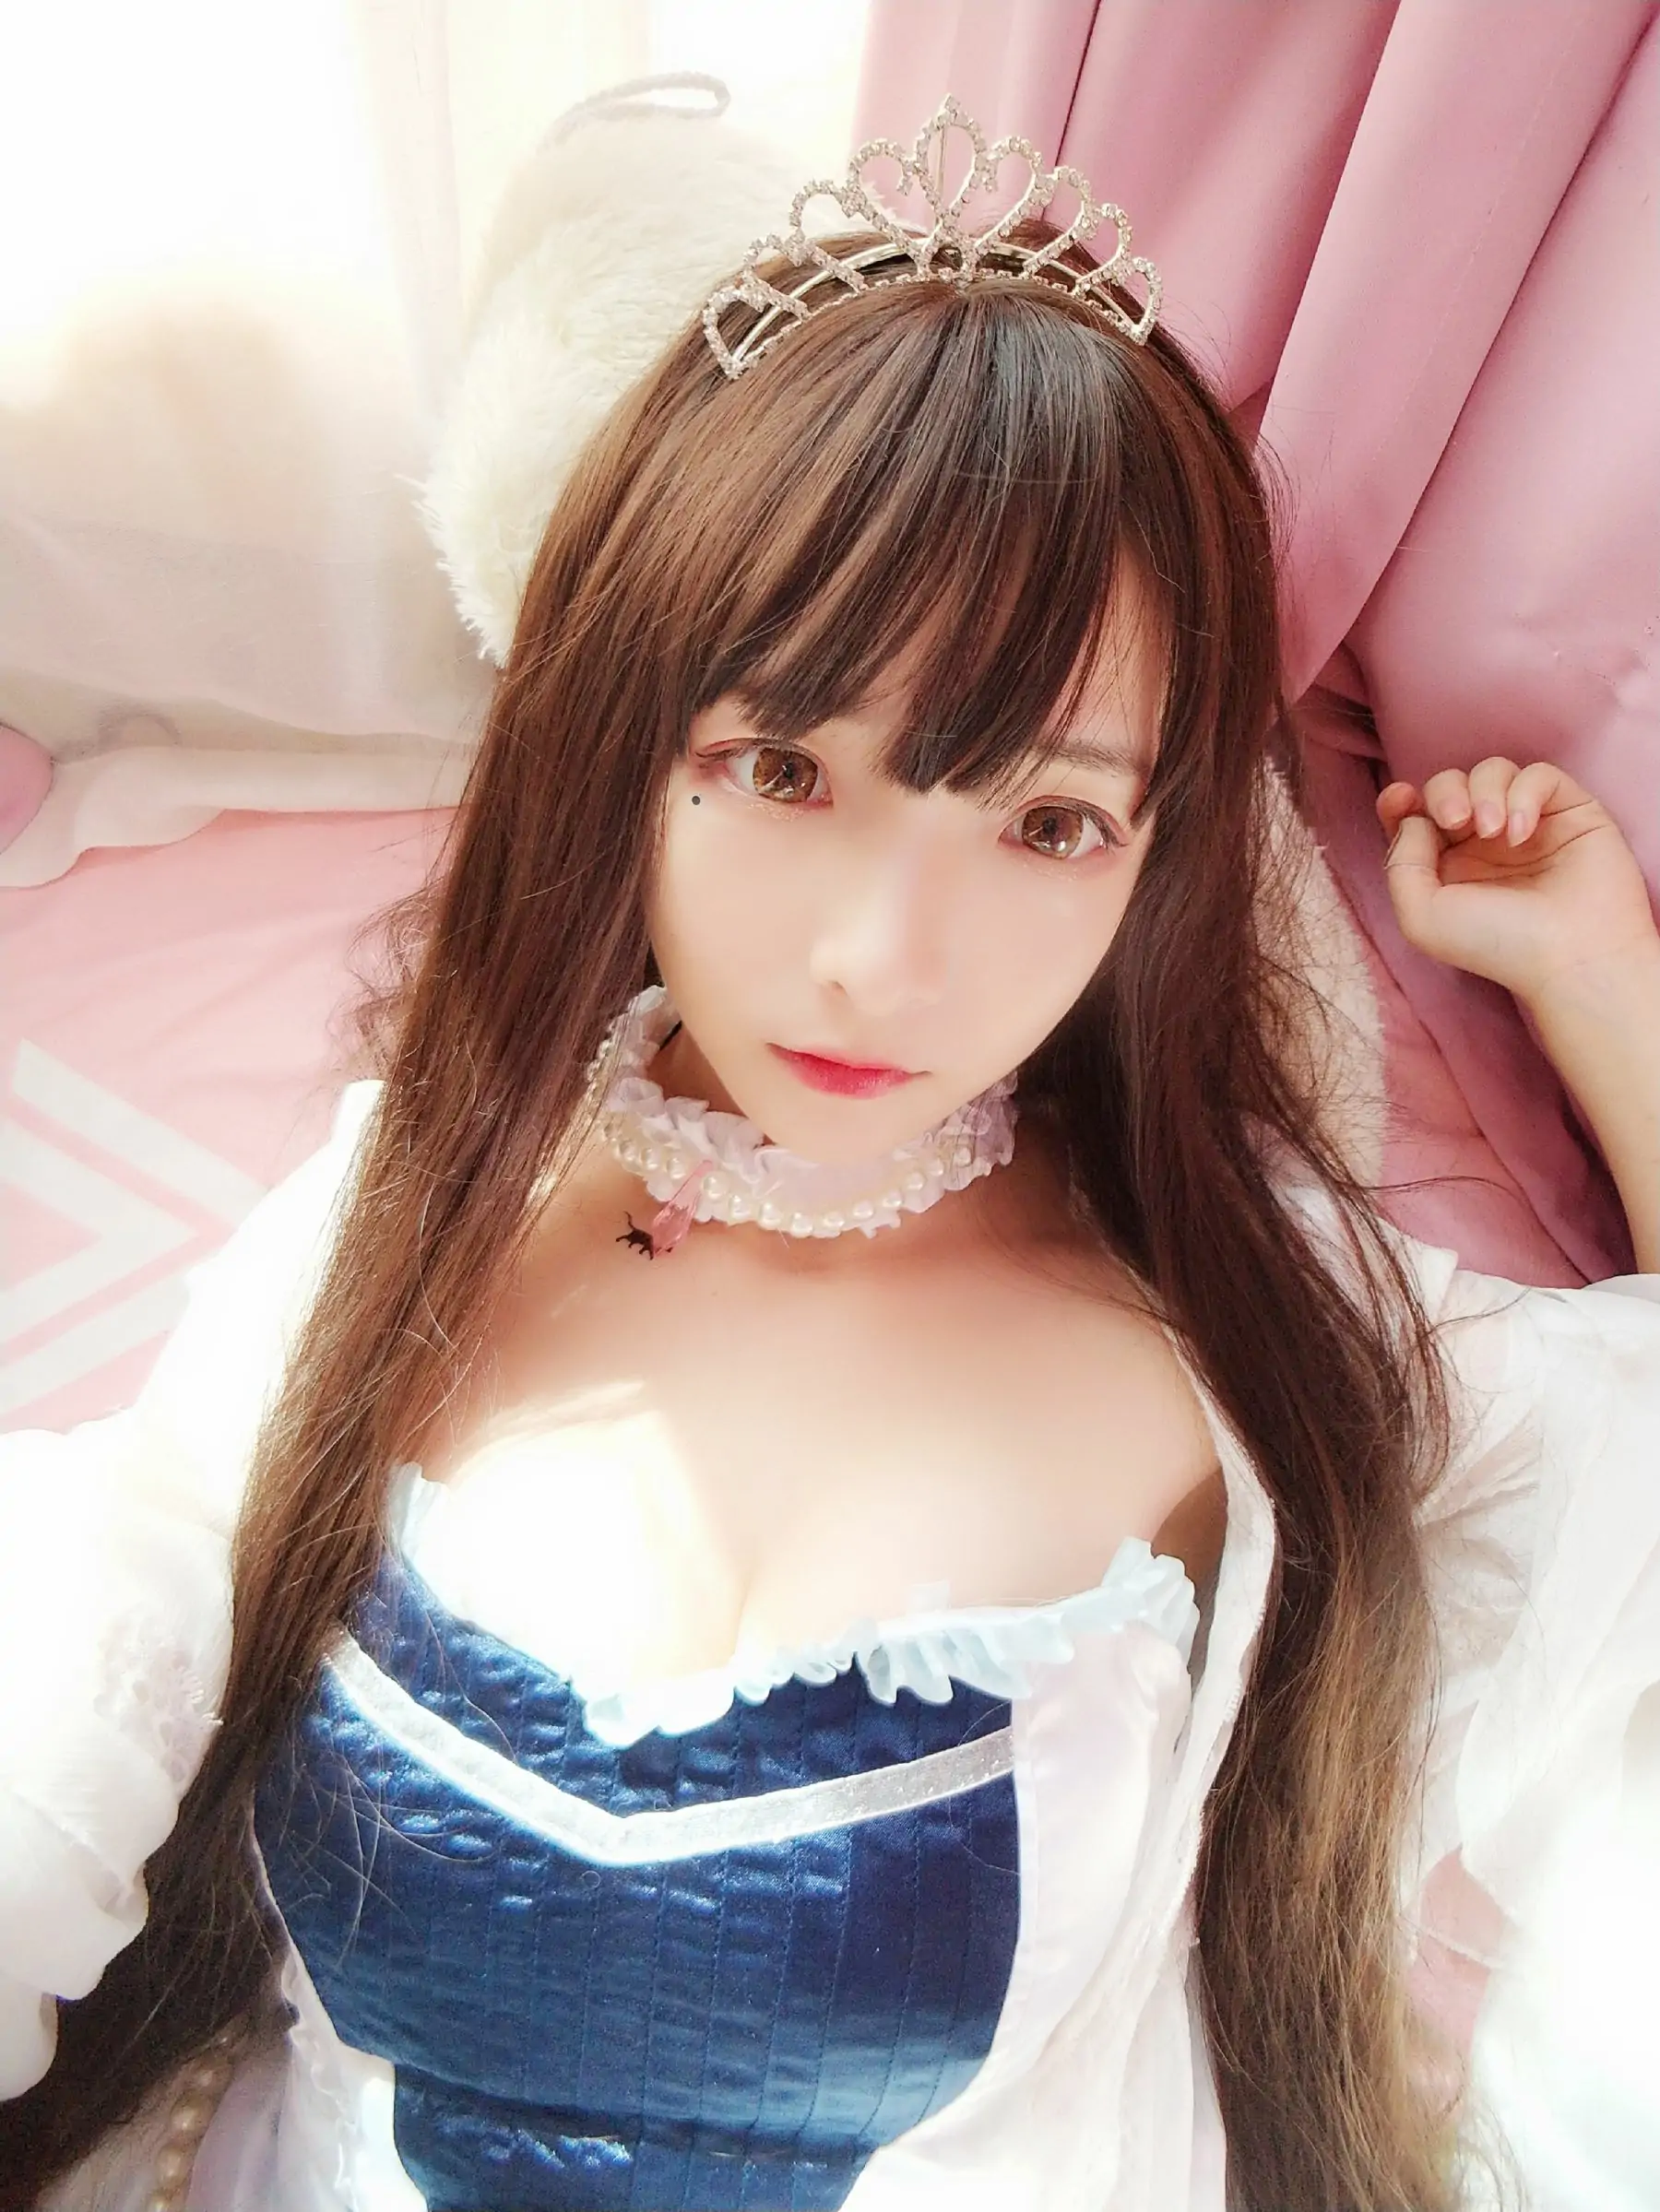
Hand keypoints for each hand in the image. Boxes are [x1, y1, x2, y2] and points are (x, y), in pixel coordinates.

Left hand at [1376, 756, 1659, 1007]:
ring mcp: (1526, 824)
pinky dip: (1524, 794)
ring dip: (1484, 791)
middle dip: (1444, 792)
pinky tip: (1522, 832)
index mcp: (1446, 866)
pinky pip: (1539, 775)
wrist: (1570, 954)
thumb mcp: (1421, 917)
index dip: (1400, 800)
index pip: (1414, 816)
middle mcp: (1483, 843)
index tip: (1401, 799)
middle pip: (1450, 785)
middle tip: (1456, 820)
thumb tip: (1414, 819)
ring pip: (1493, 771)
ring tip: (1493, 831)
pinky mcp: (1569, 811)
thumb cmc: (1496, 945)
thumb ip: (1401, 862)